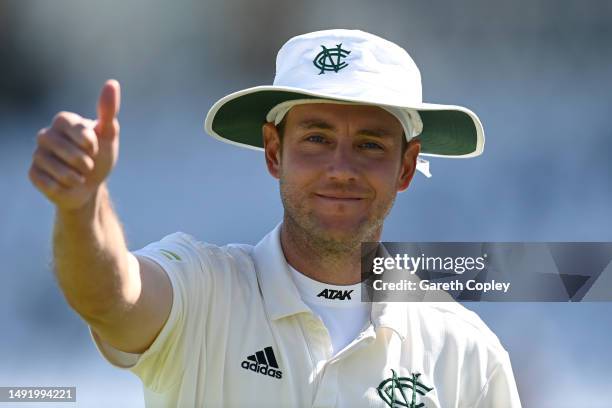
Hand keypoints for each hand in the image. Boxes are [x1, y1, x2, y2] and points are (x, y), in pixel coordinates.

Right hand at [29, 80, 120, 210]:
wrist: (91, 187)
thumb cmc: (100, 158)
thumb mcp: (108, 135)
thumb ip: (108, 111)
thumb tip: (112, 83)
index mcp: (63, 122)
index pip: (70, 125)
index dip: (86, 140)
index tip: (94, 147)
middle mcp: (46, 135)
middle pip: (62, 148)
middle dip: (83, 161)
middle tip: (89, 165)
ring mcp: (38, 154)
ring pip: (55, 167)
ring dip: (75, 176)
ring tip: (80, 176)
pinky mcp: (33, 174)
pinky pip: (48, 182)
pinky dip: (64, 187)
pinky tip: (67, 185)